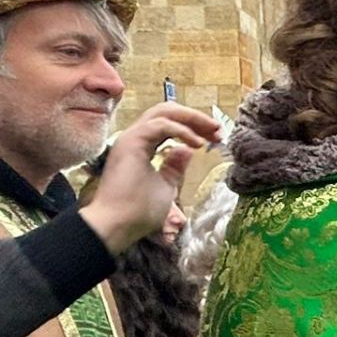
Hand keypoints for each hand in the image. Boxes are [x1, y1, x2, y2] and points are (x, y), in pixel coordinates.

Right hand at [82, 103, 219, 255]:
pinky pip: (161, 125)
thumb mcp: (165, 186)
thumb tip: (188, 150)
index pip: (169, 124)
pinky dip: (182, 130)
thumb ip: (175, 167)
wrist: (117, 225)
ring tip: (213, 132)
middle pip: (168, 111)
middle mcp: (135, 137)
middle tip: (218, 130)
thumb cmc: (138, 211)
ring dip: (192, 119)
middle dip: (196, 118)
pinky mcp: (132, 141)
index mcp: (141, 145)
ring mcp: (131, 137)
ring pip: (163, 111)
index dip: (194, 126)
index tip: (216, 137)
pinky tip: (197, 144)